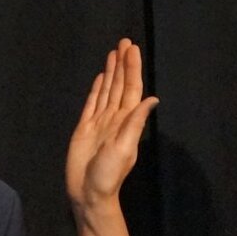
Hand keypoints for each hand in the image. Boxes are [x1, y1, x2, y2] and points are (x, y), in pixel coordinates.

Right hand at [65, 38, 158, 235]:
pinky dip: (97, 89)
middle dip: (122, 64)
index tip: (132, 49)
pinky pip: (92, 103)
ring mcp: (99, 123)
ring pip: (106, 91)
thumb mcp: (125, 148)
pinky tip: (100, 78)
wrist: (88, 193)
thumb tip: (152, 99)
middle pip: (119, 85)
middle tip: (124, 42)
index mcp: (126, 121)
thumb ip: (136, 123)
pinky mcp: (84, 129)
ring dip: (111, 72)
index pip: (130, 89)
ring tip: (113, 53)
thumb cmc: (108, 176)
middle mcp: (114, 118)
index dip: (132, 69)